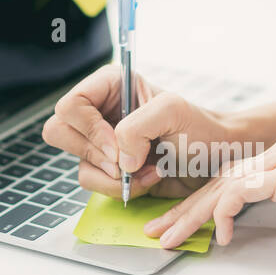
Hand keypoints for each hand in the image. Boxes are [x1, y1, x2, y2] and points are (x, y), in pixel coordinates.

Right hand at [42, 64, 240, 198]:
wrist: (216, 160)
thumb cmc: (200, 128)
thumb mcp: (171, 112)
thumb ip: (136, 127)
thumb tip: (118, 160)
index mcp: (110, 86)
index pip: (70, 104)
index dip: (88, 128)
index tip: (116, 146)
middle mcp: (100, 112)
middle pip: (59, 132)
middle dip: (93, 154)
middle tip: (124, 162)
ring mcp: (102, 143)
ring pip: (78, 163)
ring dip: (113, 176)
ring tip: (148, 170)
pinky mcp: (110, 169)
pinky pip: (94, 184)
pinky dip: (120, 189)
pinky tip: (149, 178)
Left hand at [143, 135, 275, 247]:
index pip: (236, 178)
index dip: (208, 202)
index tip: (187, 223)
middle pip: (219, 180)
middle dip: (186, 208)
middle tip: (158, 229)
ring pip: (220, 186)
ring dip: (192, 214)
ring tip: (170, 237)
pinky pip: (239, 193)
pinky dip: (223, 214)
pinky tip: (217, 236)